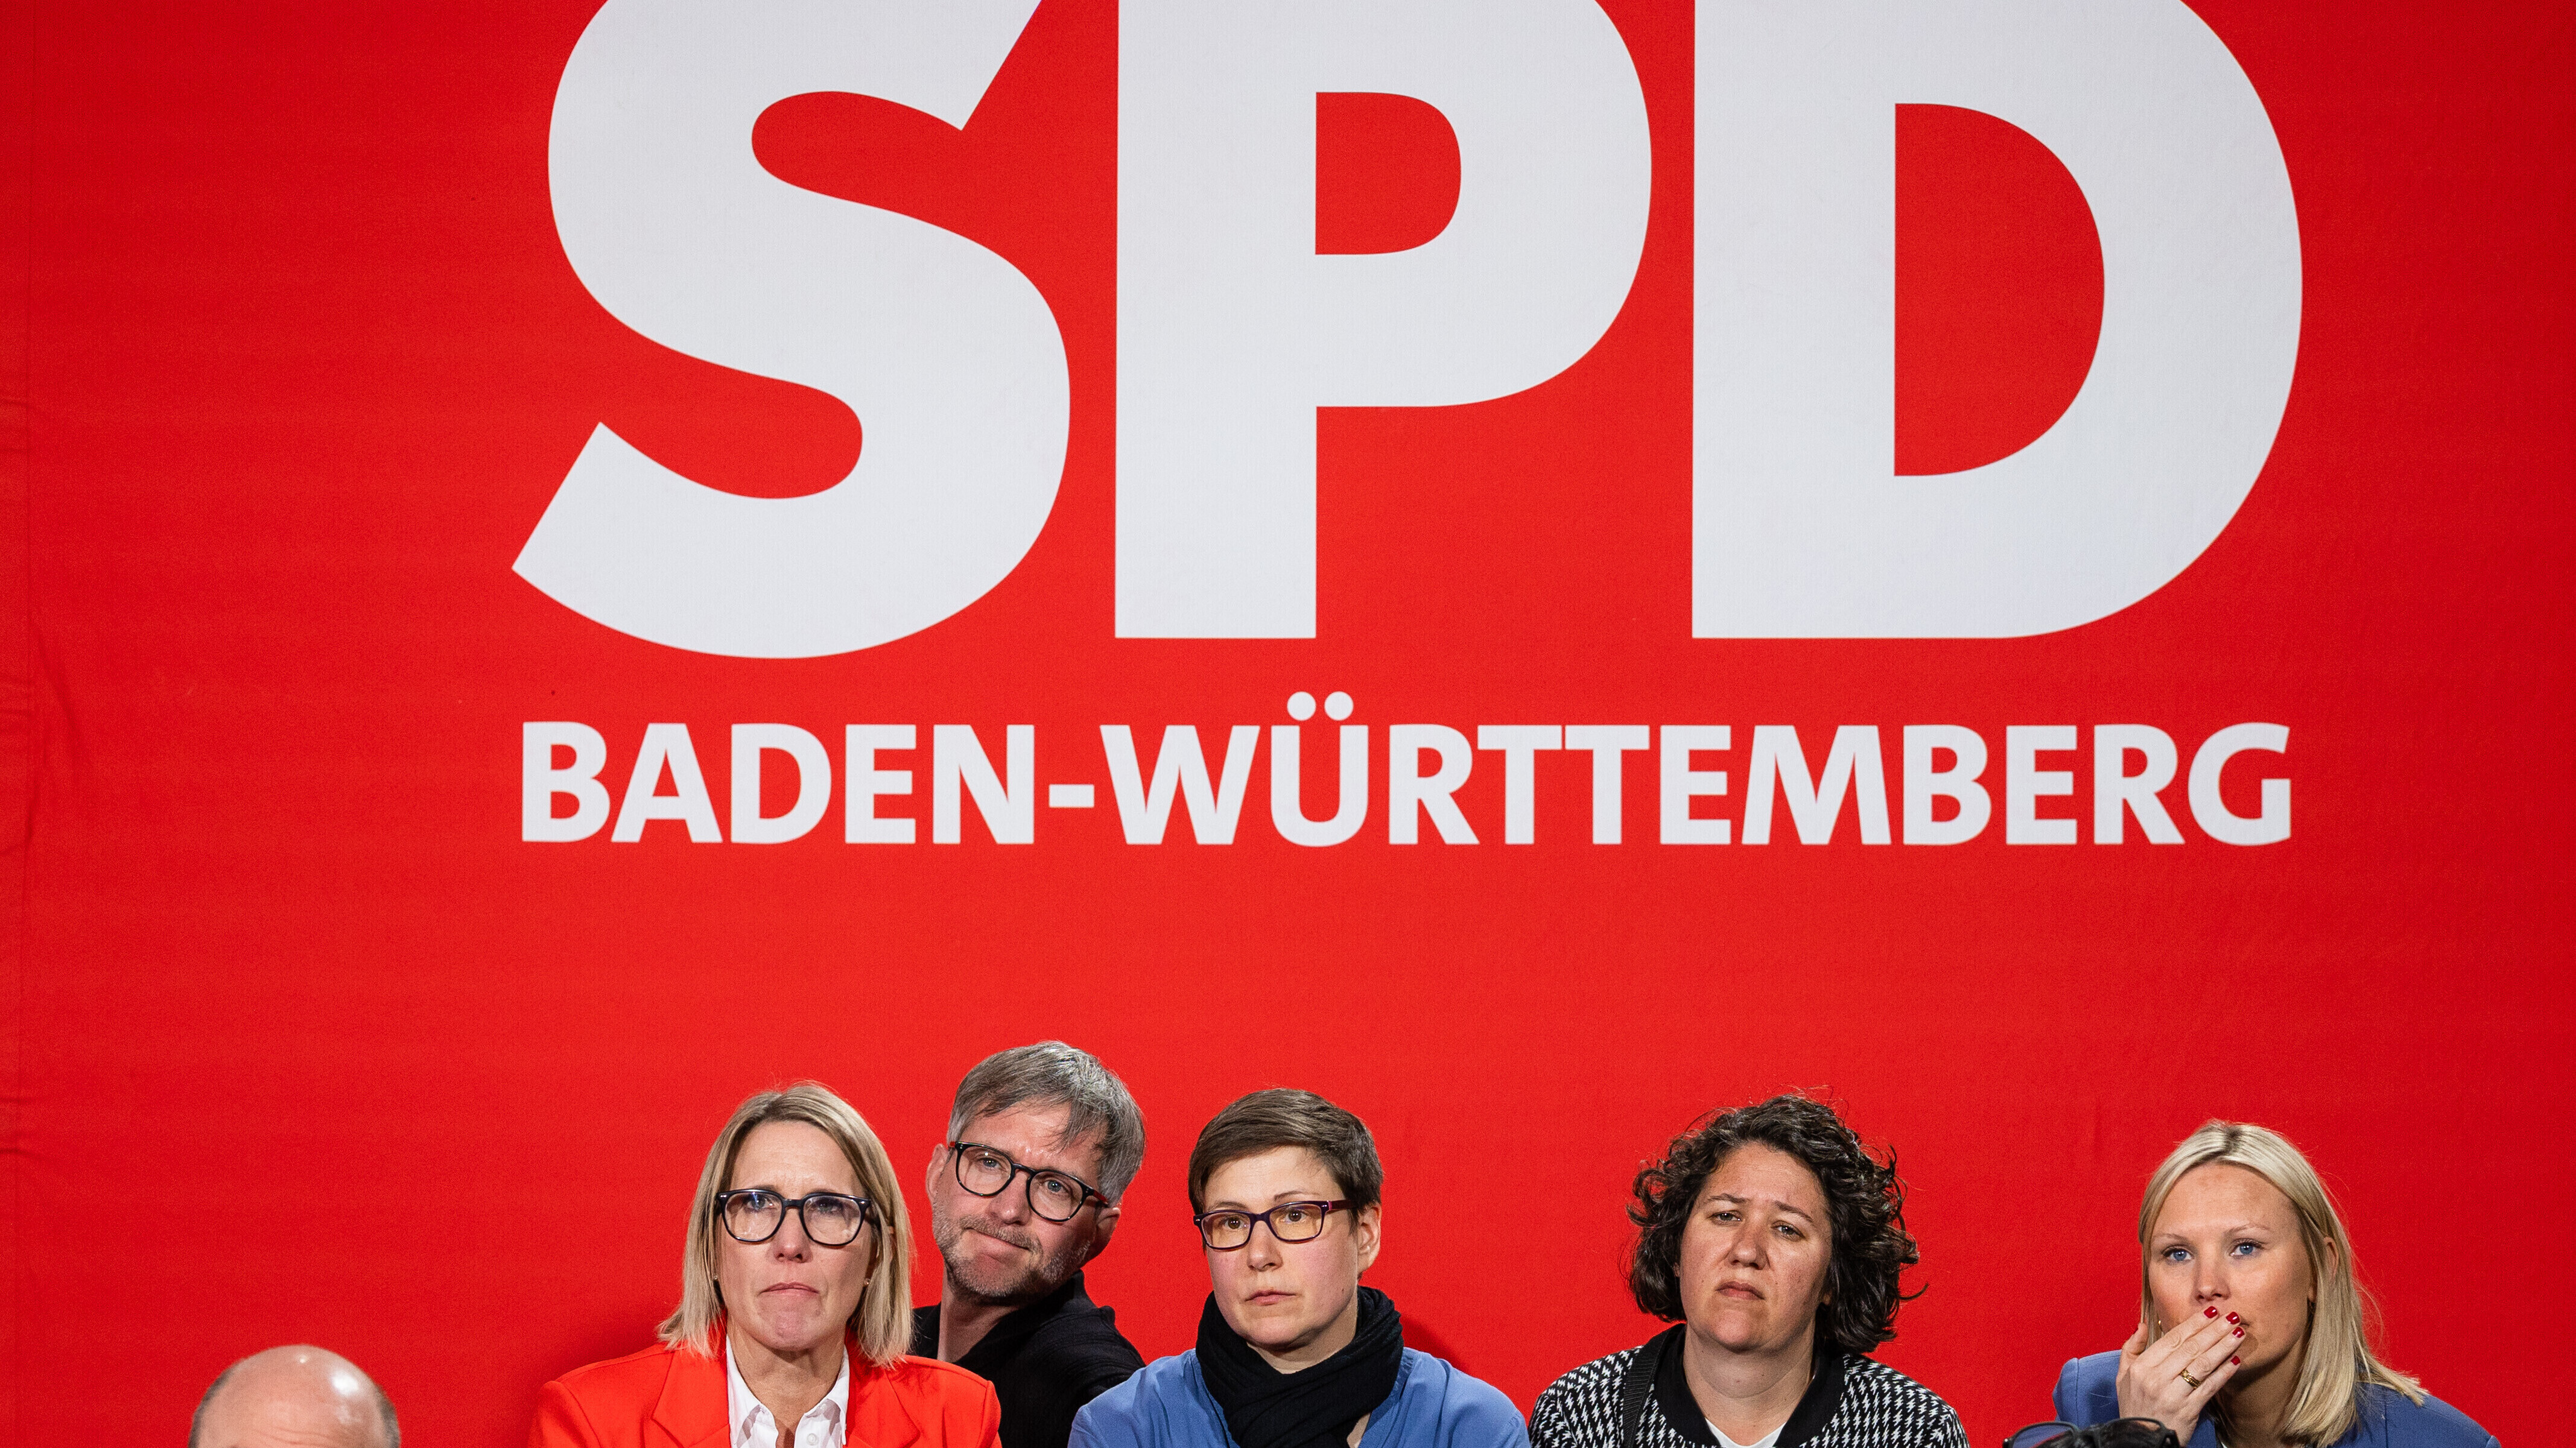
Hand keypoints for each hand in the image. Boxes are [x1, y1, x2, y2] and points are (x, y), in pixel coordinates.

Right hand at [2112, 1310, 2240, 1440]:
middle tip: (2232, 1317)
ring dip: (2223, 1348)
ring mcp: (2172, 1395)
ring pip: (2202, 1365)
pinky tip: (2236, 1362)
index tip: (2211, 1312)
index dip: (2194, 1324)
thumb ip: (2131, 1348)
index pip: (2172, 1339)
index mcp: (2141, 1367)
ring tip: (2238, 1334)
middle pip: (2190, 1349)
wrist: (2139, 1440)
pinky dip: (2224, 1373)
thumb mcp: (2122, 1376)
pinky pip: (2209, 1387)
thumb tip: (2142, 1324)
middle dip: (2214, 1331)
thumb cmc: (2134, 1406)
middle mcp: (2156, 1378)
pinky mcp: (2188, 1410)